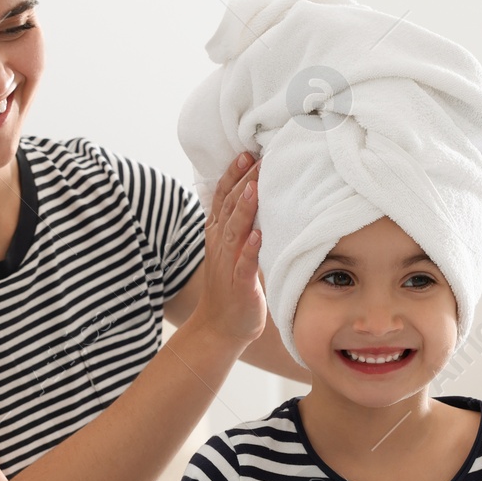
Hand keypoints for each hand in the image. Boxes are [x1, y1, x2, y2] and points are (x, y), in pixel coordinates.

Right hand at [185, 153, 264, 346]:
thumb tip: (263, 198)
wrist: (220, 327)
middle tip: (258, 157)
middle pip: (229, 207)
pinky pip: (243, 264)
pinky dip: (249, 249)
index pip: (222, 198)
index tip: (245, 153)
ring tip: (255, 186)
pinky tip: (258, 236)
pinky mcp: (238, 285)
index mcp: (218, 234)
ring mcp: (227, 264)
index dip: (232, 175)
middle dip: (243, 181)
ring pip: (234, 230)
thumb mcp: (234, 250)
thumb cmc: (232, 287)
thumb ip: (242, 225)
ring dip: (244, 208)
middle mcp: (220, 245)